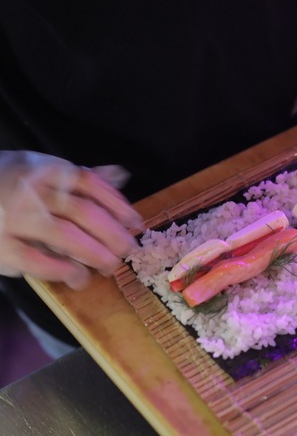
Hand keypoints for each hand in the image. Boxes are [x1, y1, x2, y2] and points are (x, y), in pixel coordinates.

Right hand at [0, 151, 143, 288]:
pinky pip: (36, 260)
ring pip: (66, 236)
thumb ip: (78, 176)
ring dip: (95, 254)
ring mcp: (13, 217)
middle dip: (113, 235)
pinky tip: (77, 276)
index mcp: (44, 169)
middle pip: (84, 212)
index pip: (91, 185)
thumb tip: (120, 174)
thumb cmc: (1, 182)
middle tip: (128, 251)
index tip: (136, 223)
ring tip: (110, 267)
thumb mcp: (36, 167)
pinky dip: (61, 270)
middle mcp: (31, 190)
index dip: (118, 206)